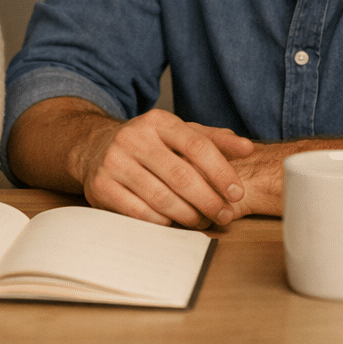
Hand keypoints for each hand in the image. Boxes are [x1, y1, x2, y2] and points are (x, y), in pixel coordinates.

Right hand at [72, 108, 253, 228]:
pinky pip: (139, 213)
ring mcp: (114, 162)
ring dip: (188, 215)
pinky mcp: (101, 186)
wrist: (95, 147)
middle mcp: (133, 137)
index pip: (197, 145)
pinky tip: (173, 222)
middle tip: (224, 215)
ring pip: (161, 198)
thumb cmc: (148, 144)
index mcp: (157, 121)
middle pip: (180, 175)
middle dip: (209, 200)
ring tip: (202, 221)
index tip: (237, 193)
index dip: (221, 172)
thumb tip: (247, 148)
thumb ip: (214, 140)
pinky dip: (161, 222)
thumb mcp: (179, 133)